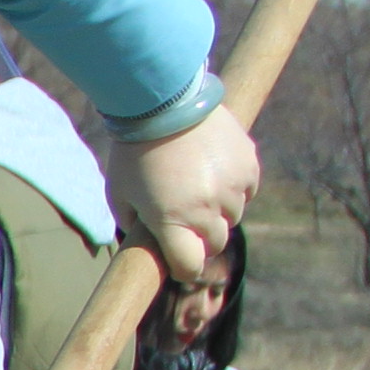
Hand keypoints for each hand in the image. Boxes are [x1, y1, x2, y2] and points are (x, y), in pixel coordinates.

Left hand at [121, 108, 256, 279]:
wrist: (163, 101)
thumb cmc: (133, 151)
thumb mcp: (119, 194)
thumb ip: (134, 224)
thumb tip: (150, 244)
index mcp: (173, 221)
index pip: (189, 266)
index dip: (183, 268)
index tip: (179, 264)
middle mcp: (207, 209)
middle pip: (214, 244)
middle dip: (200, 238)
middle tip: (184, 221)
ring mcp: (232, 187)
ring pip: (233, 217)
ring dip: (218, 212)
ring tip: (195, 187)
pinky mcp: (249, 165)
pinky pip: (247, 191)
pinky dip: (234, 188)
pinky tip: (213, 172)